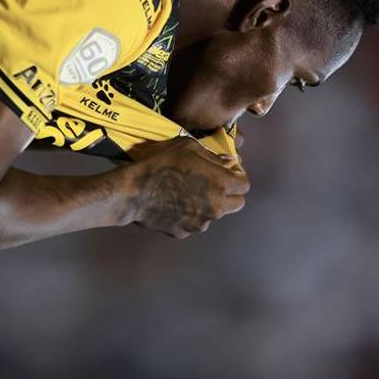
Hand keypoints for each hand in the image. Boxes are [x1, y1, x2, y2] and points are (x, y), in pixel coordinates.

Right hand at [127, 138, 249, 238]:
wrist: (134, 192)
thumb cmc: (161, 164)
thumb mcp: (188, 147)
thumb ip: (214, 156)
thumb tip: (229, 161)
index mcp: (221, 183)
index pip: (245, 185)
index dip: (237, 177)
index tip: (227, 172)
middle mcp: (216, 206)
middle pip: (237, 203)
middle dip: (229, 193)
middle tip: (213, 183)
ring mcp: (201, 222)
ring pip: (215, 214)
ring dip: (208, 204)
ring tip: (187, 191)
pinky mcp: (185, 231)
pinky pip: (194, 222)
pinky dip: (189, 214)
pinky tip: (173, 202)